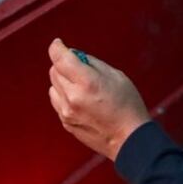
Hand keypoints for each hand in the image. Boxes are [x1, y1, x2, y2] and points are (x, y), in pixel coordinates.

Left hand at [47, 38, 150, 160]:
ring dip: (63, 80)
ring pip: (53, 86)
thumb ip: (92, 63)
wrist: (129, 139)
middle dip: (64, 64)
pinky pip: (57, 101)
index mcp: (87, 82)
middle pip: (54, 70)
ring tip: (82, 86)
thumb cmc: (128, 106)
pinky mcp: (65, 122)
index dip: (57, 47)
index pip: (60, 58)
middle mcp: (72, 97)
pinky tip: (81, 99)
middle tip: (81, 67)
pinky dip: (64, 95)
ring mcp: (67, 112)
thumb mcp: (116, 76)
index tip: (58, 43)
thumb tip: (76, 56)